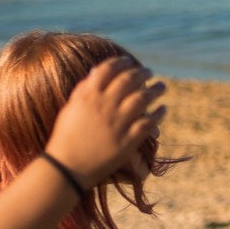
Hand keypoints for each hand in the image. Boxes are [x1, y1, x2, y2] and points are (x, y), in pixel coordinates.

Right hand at [44, 57, 166, 185]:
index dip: (122, 63)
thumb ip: (83, 88)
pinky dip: (158, 114)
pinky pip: (148, 123)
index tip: (130, 62)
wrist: (68, 167)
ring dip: (155, 90)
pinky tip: (163, 110)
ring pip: (143, 99)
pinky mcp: (127, 141)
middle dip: (142, 73)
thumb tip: (96, 70)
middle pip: (129, 81)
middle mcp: (104, 106)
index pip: (108, 70)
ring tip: (161, 86)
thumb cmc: (66, 136)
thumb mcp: (71, 108)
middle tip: (149, 72)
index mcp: (88, 96)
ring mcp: (117, 123)